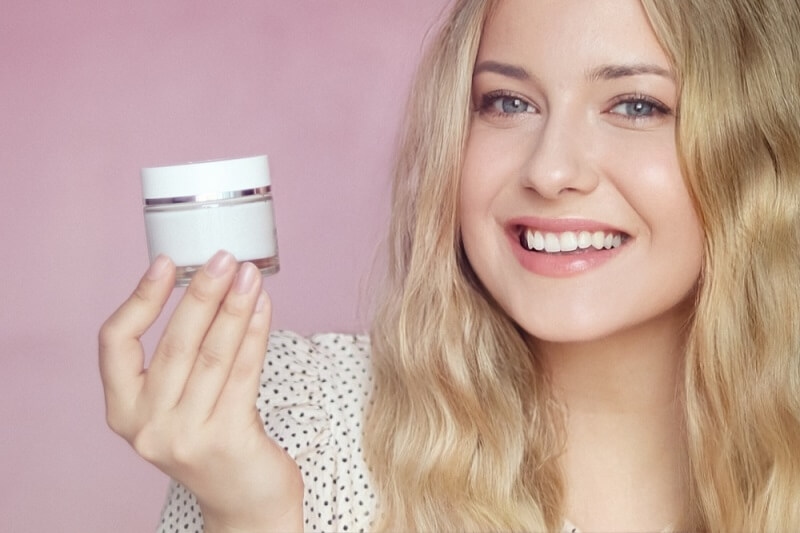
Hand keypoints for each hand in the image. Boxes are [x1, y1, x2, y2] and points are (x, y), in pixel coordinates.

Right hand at [99, 251, 302, 532]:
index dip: (140, 298)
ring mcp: (185, 436)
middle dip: (202, 294)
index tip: (167, 263)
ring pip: (212, 355)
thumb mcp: (179, 401)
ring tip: (250, 274)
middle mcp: (147, 426)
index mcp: (123, 410)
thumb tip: (211, 282)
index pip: (114, 343)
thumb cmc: (212, 437)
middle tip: (224, 257)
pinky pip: (244, 372)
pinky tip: (264, 307)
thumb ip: (182, 355)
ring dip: (234, 308)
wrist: (244, 499)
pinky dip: (255, 333)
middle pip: (174, 344)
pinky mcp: (227, 439)